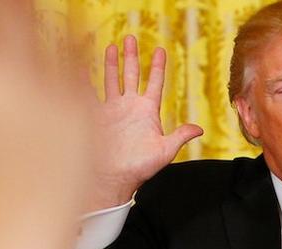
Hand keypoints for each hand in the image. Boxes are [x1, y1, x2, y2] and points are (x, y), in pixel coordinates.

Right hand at [93, 35, 202, 208]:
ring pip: (112, 79)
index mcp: (147, 111)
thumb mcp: (165, 150)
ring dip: (112, 62)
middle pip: (132, 75)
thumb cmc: (140, 168)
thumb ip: (180, 136)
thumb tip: (200, 128)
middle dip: (131, 56)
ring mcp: (112, 110)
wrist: (114, 178)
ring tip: (113, 45)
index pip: (154, 83)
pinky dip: (84, 80)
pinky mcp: (95, 116)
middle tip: (131, 38)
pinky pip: (88, 94)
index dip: (157, 66)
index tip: (160, 49)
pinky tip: (82, 67)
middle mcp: (129, 107)